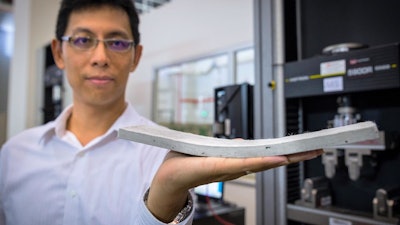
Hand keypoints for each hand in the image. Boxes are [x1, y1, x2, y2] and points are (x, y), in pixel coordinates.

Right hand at [146, 149, 323, 221]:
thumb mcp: (191, 156)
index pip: (246, 163)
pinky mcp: (232, 166)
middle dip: (290, 157)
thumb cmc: (179, 168)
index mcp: (217, 166)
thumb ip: (216, 152)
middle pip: (266, 163)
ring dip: (285, 156)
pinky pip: (255, 161)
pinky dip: (271, 156)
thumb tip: (243, 146)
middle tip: (314, 149)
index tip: (283, 157)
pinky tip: (282, 153)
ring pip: (264, 162)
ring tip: (304, 149)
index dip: (265, 160)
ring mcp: (233, 169)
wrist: (171, 181)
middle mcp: (230, 169)